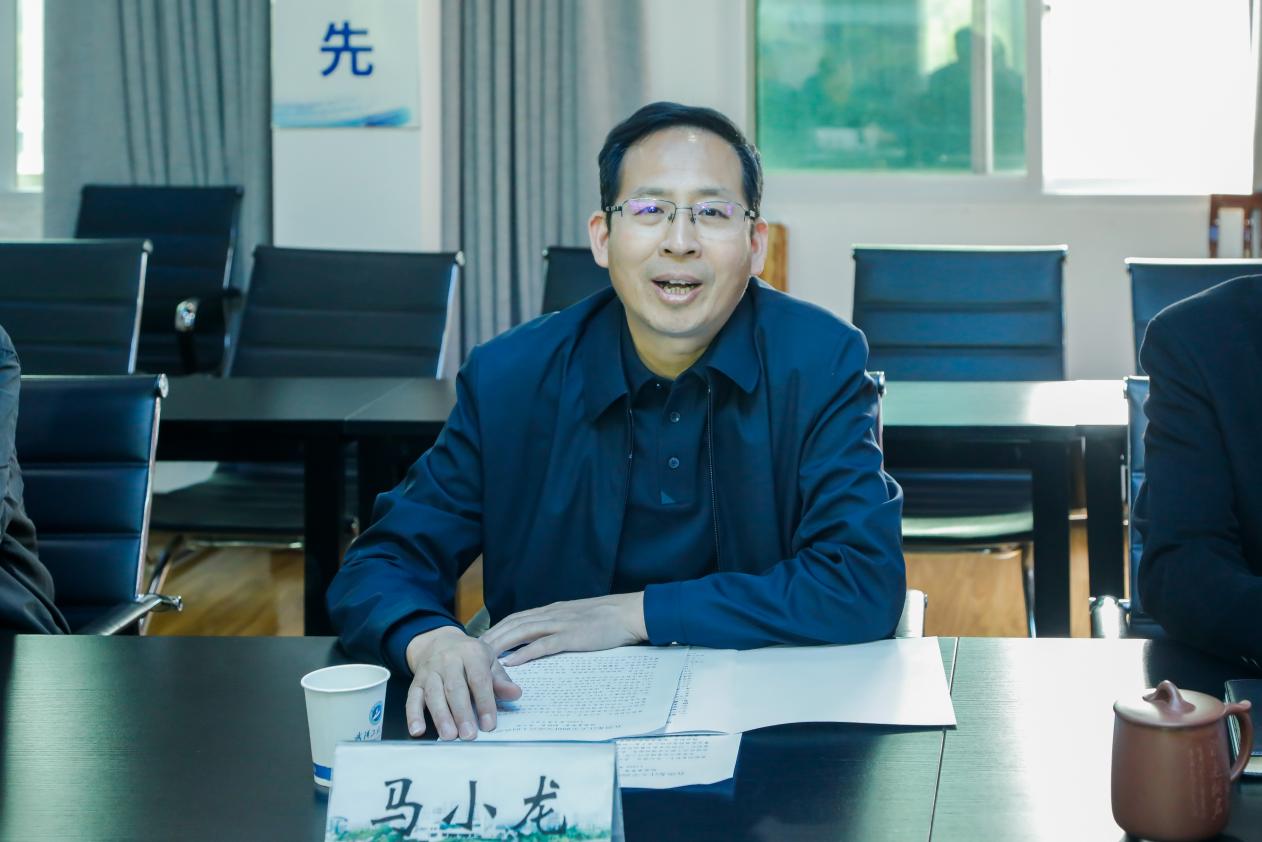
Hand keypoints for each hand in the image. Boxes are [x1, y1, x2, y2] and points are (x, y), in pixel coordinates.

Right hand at [404, 625, 521, 740]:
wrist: (440, 641)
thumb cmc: (470, 657)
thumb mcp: (489, 661)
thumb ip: (500, 680)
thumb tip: (515, 694)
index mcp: (471, 653)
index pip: (479, 679)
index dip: (485, 702)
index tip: (489, 724)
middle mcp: (448, 660)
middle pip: (455, 688)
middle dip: (462, 713)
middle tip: (469, 735)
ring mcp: (430, 671)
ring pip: (434, 694)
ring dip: (441, 716)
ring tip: (449, 736)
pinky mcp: (416, 681)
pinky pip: (412, 698)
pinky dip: (413, 715)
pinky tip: (417, 731)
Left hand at [480, 592, 647, 666]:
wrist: (629, 613)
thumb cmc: (606, 619)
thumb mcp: (577, 619)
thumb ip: (558, 627)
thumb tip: (542, 640)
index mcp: (552, 611)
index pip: (516, 618)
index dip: (496, 629)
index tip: (479, 642)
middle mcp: (551, 614)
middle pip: (512, 624)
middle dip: (490, 637)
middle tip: (470, 652)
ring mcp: (560, 624)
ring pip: (522, 632)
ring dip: (499, 644)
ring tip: (482, 657)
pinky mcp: (571, 637)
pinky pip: (543, 645)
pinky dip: (524, 653)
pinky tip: (511, 662)